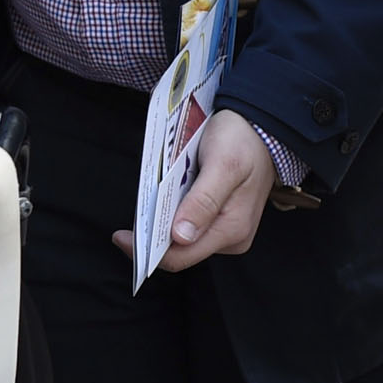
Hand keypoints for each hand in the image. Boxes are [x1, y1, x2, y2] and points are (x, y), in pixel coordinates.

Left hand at [111, 111, 274, 272]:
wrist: (262, 127)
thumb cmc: (243, 141)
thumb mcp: (223, 165)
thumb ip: (203, 201)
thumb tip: (181, 235)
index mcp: (232, 229)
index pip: (181, 256)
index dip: (148, 252)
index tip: (121, 237)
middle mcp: (230, 237)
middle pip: (180, 250)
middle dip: (153, 237)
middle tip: (133, 216)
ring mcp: (226, 229)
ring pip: (182, 238)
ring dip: (161, 224)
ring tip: (147, 204)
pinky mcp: (220, 219)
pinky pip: (189, 224)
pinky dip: (171, 214)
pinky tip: (163, 199)